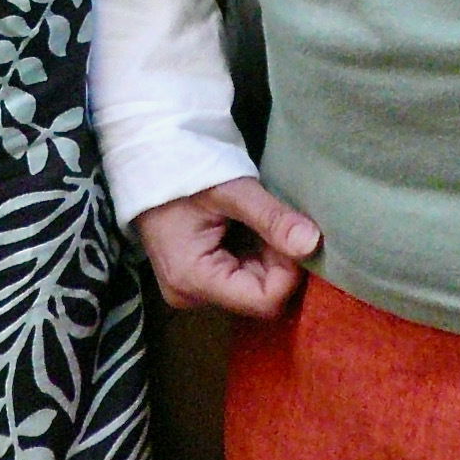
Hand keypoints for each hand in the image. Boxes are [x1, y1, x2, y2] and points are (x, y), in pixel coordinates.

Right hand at [136, 176, 320, 318]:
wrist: (147, 159)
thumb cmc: (183, 170)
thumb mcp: (232, 190)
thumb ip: (272, 219)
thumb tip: (313, 244)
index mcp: (194, 280)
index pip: (264, 301)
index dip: (288, 271)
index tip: (291, 233)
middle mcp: (191, 296)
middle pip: (259, 297)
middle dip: (278, 262)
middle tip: (276, 221)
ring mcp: (191, 290)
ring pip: (252, 289)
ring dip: (267, 257)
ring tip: (258, 221)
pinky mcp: (195, 280)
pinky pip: (239, 279)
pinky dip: (254, 255)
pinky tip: (247, 228)